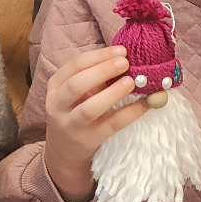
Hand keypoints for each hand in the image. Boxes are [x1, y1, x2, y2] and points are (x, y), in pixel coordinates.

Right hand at [42, 45, 150, 201]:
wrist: (63, 151)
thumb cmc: (74, 112)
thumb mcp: (74, 94)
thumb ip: (93, 77)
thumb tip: (126, 59)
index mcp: (55, 87)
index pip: (74, 66)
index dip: (98, 56)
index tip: (121, 50)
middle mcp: (58, 105)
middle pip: (77, 84)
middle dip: (103, 70)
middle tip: (125, 62)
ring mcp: (72, 125)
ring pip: (90, 108)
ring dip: (113, 93)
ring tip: (131, 82)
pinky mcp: (88, 140)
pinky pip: (112, 125)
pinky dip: (130, 113)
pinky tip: (146, 104)